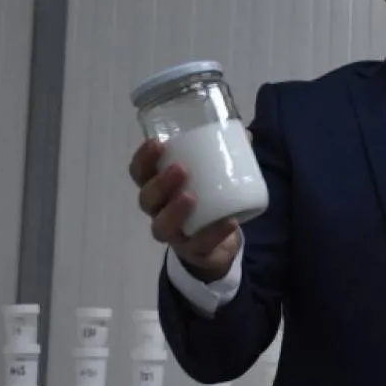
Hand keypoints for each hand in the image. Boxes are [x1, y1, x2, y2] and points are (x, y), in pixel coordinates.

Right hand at [128, 134, 249, 282]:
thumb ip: (224, 156)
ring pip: (162, 227)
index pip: (139, 173)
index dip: (143, 159)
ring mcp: (174, 234)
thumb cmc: (207, 200)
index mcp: (158, 188)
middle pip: (147, 199)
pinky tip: (229, 221)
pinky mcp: (193, 251)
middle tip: (181, 169)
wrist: (217, 243)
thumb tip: (246, 134)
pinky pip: (199, 244)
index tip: (157, 143)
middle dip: (160, 183)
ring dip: (174, 211)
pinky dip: (214, 233)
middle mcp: (158, 211)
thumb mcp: (213, 177)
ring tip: (191, 197)